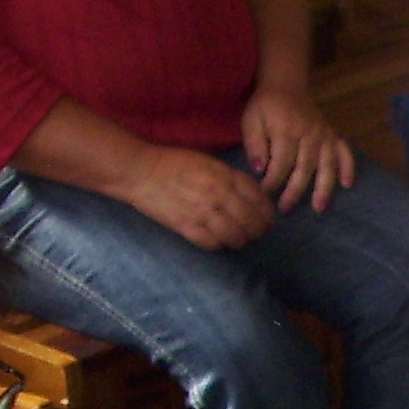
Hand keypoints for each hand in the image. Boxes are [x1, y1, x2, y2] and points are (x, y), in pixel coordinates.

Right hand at [120, 144, 276, 250]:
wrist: (140, 171)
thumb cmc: (174, 164)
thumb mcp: (209, 163)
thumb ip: (231, 179)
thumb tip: (253, 197)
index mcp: (226, 176)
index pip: (260, 200)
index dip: (267, 214)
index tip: (267, 221)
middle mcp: (219, 194)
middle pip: (252, 222)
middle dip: (258, 232)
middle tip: (255, 236)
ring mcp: (203, 211)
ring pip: (236, 236)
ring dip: (241, 242)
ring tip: (239, 242)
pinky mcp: (187, 226)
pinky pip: (213, 243)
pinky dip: (220, 246)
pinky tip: (219, 243)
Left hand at [241, 83, 358, 212]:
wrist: (286, 85)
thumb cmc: (265, 106)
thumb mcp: (251, 120)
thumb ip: (254, 144)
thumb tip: (260, 169)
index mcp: (286, 129)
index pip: (281, 162)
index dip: (273, 181)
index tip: (264, 195)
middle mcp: (309, 133)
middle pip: (304, 168)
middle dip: (295, 191)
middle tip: (285, 209)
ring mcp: (324, 135)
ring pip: (327, 165)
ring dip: (324, 188)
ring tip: (319, 208)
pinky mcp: (333, 135)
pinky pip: (344, 152)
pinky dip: (348, 168)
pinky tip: (347, 184)